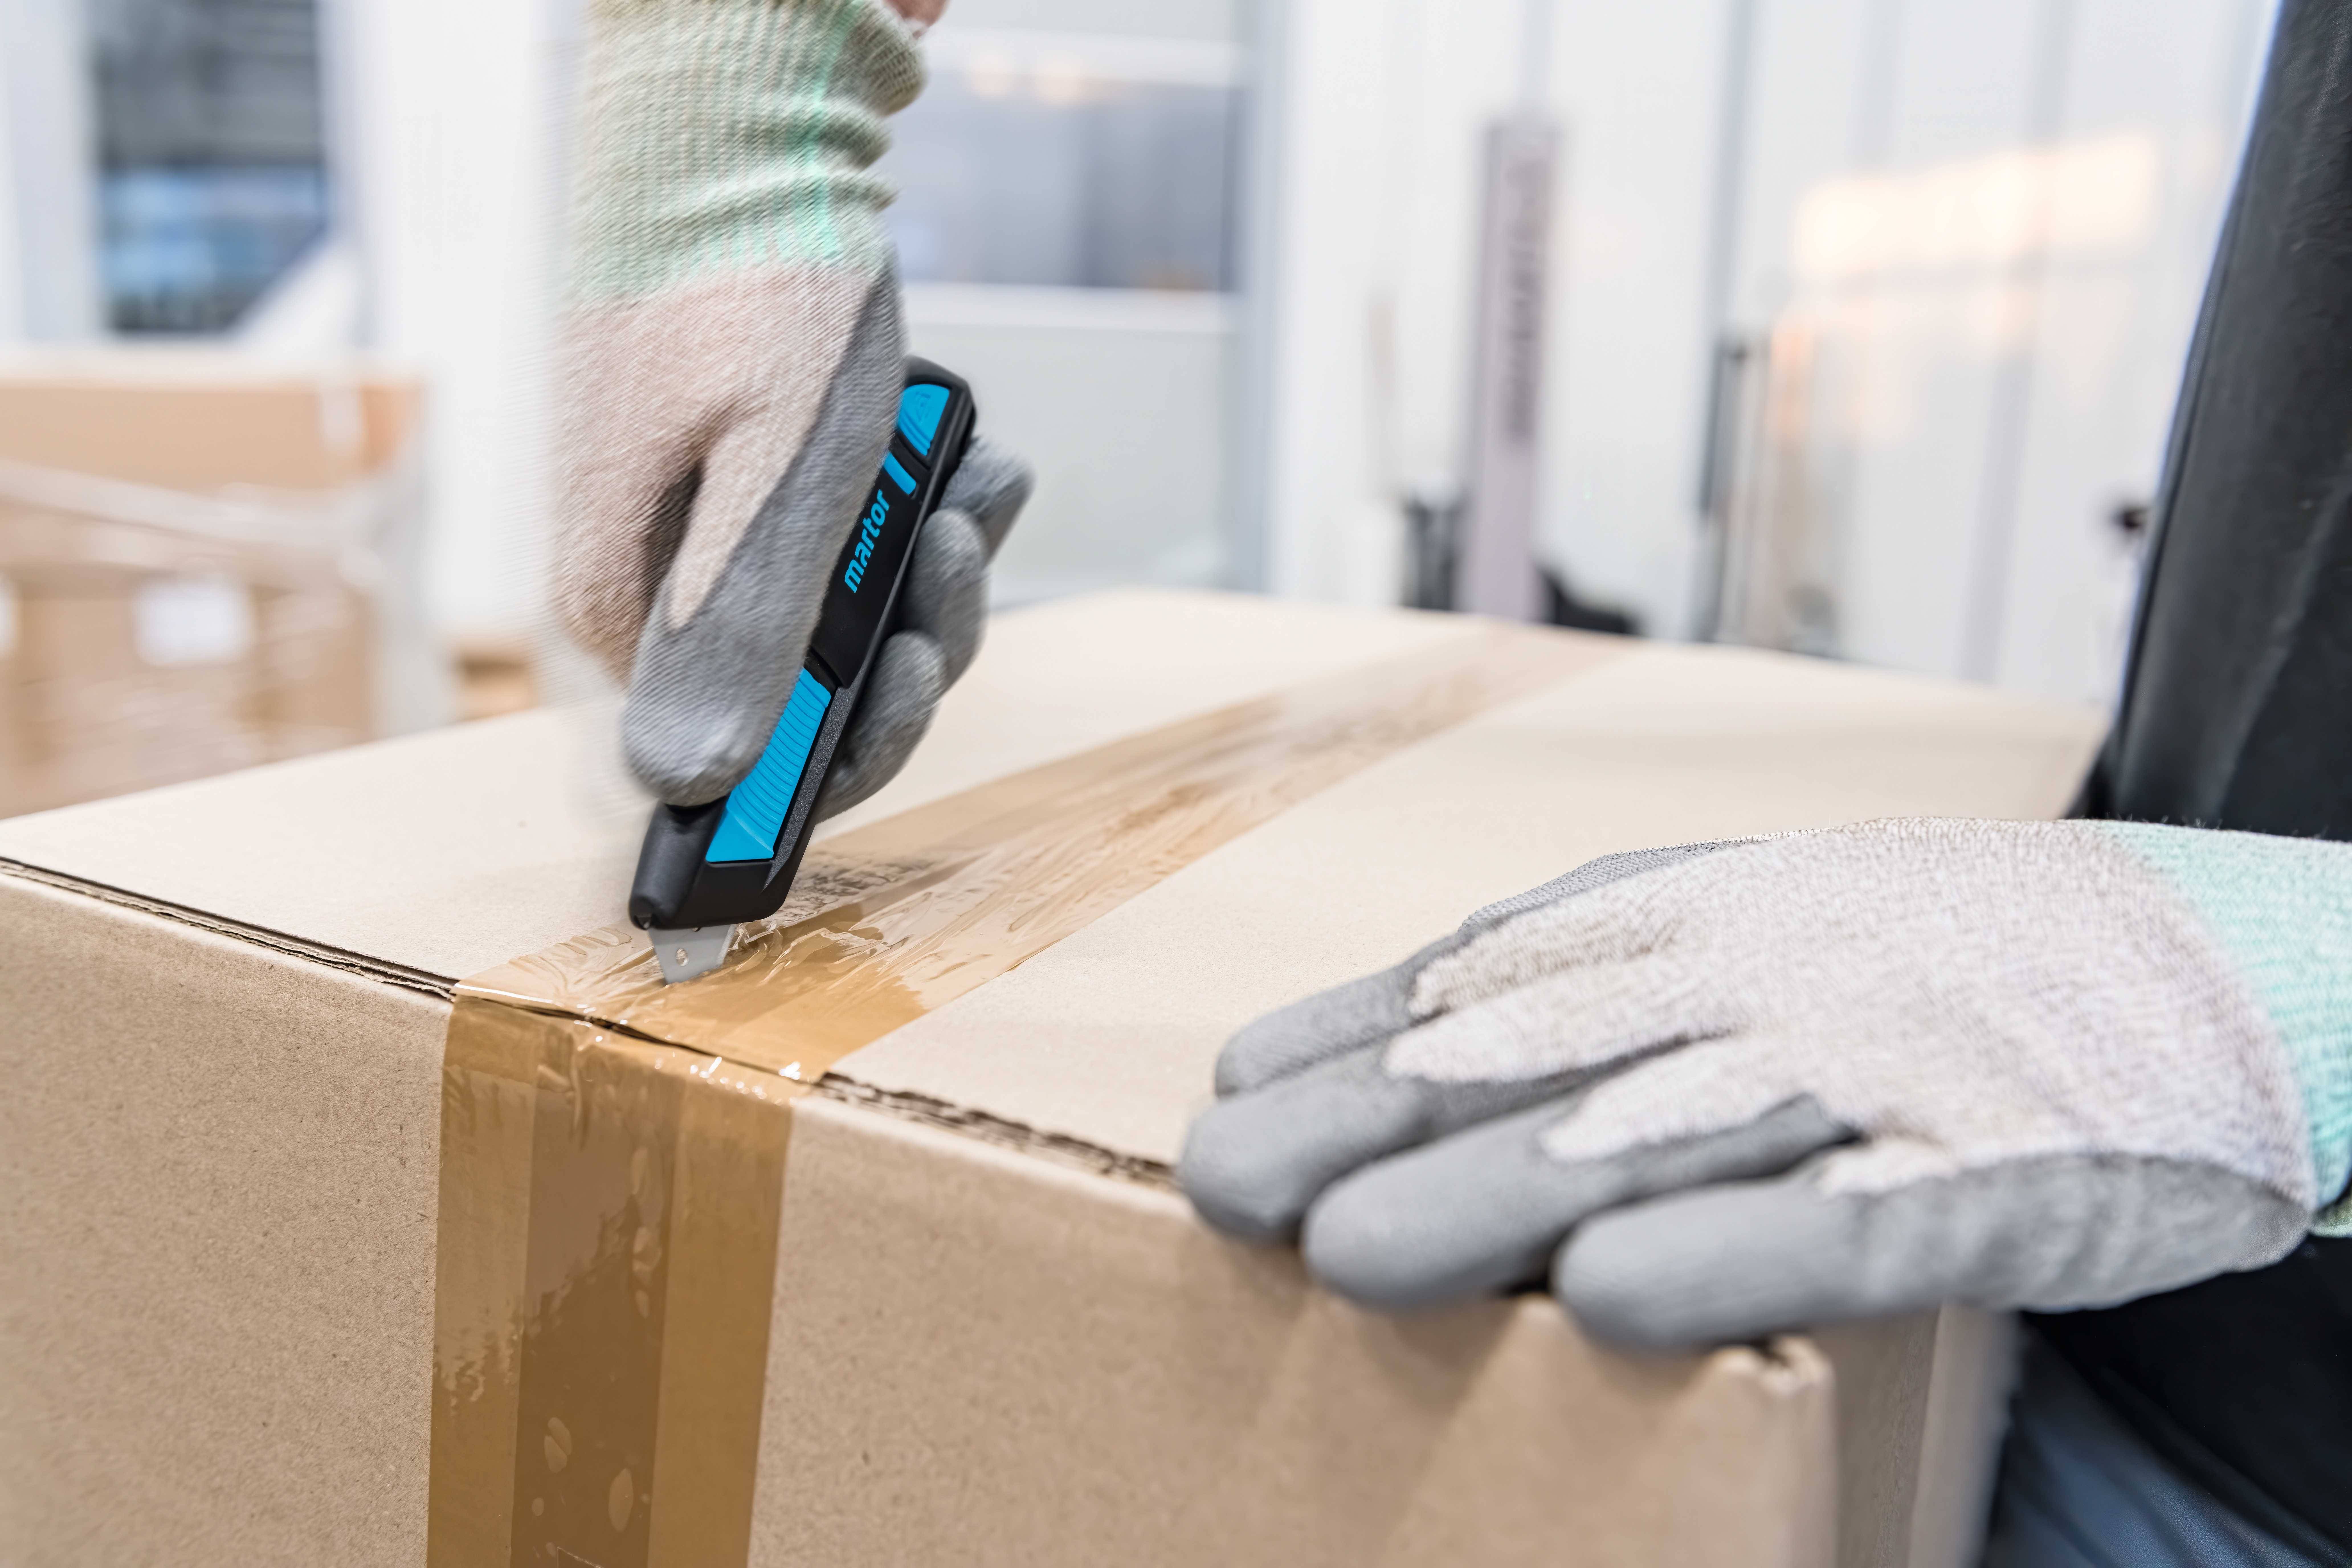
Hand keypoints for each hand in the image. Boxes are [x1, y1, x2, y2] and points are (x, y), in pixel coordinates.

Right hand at [552, 0, 1026, 810]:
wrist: (744, 131)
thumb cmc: (757, 295)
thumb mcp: (773, 486)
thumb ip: (740, 638)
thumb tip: (684, 783)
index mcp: (631, 606)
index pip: (736, 754)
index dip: (842, 748)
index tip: (914, 673)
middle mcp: (656, 582)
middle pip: (810, 686)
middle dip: (911, 627)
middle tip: (955, 541)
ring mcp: (703, 529)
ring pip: (847, 613)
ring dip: (930, 562)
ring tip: (970, 487)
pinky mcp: (749, 484)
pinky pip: (849, 540)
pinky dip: (916, 510)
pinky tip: (963, 467)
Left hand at [1179, 819, 2351, 1347]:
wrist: (2179, 951)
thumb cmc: (1901, 956)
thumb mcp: (1723, 928)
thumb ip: (1566, 977)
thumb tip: (1369, 1039)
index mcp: (1683, 917)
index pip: (1478, 980)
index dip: (1342, 1046)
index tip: (1228, 1104)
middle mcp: (1751, 981)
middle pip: (1535, 1057)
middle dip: (1371, 1124)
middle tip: (1231, 1191)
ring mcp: (1867, 1072)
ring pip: (1654, 1135)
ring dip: (1500, 1194)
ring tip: (1352, 1257)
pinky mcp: (1980, 1169)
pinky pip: (1845, 1219)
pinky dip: (1733, 1252)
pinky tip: (1620, 1298)